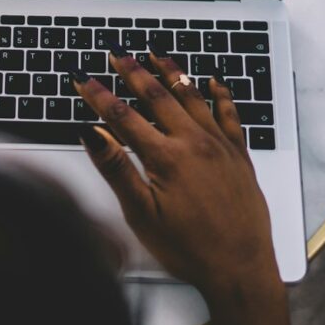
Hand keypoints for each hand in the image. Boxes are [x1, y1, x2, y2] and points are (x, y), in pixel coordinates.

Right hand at [73, 51, 292, 324]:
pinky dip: (220, 93)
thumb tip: (92, 135)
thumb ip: (116, 169)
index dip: (98, 95)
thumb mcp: (141, 214)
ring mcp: (220, 147)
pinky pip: (230, 114)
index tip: (82, 80)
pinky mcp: (240, 156)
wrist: (242, 270)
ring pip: (193, 97)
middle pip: (158, 96)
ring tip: (156, 54)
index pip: (123, 116)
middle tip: (117, 54)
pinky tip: (212, 81)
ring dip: (172, 73)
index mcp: (166, 158)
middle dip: (133, 72)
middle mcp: (195, 144)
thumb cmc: (190, 250)